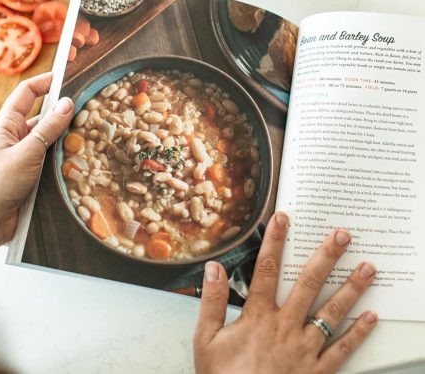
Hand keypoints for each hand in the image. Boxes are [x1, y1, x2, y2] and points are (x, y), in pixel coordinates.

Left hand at [0, 72, 73, 245]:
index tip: (68, 75)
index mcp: (7, 124)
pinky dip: (65, 154)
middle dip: (63, 110)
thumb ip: (49, 128)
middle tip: (88, 105)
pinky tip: (82, 156)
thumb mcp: (27, 152)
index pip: (27, 93)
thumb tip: (68, 103)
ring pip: (51, 137)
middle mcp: (16, 136)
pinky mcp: (33, 172)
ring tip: (91, 131)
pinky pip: (52, 156)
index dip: (46, 81)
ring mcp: (25, 154)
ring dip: (67, 134)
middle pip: (43, 115)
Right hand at [194, 213, 377, 373]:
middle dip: (326, 257)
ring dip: (351, 288)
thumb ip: (211, 302)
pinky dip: (358, 333)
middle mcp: (285, 327)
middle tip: (342, 236)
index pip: (266, 270)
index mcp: (257, 317)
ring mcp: (305, 350)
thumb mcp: (206, 341)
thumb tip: (213, 268)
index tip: (283, 219)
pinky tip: (371, 317)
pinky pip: (343, 350)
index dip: (275, 242)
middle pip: (309, 284)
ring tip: (367, 268)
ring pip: (332, 313)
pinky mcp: (318, 372)